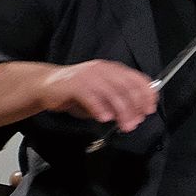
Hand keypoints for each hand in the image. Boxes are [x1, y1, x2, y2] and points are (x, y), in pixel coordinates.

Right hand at [38, 60, 158, 131]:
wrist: (45, 85)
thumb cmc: (77, 92)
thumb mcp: (102, 95)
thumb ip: (118, 101)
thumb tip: (136, 115)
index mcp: (112, 69)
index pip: (136, 78)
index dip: (146, 94)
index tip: (150, 109)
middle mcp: (102, 70)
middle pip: (126, 87)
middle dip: (135, 107)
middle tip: (137, 122)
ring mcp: (87, 76)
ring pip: (111, 93)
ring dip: (122, 111)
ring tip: (125, 126)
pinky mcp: (73, 85)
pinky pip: (90, 97)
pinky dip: (100, 108)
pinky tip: (104, 118)